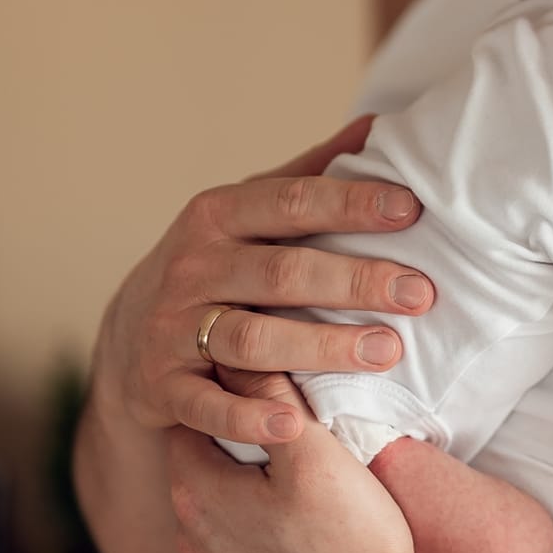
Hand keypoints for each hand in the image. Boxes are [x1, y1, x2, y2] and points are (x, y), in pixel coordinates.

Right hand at [92, 115, 435, 446]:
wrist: (131, 337)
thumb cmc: (219, 263)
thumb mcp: (252, 210)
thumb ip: (313, 173)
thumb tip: (381, 125)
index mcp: (220, 215)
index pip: (293, 202)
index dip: (352, 204)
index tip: (412, 210)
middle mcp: (194, 267)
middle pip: (282, 272)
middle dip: (355, 281)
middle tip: (421, 293)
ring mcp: (175, 328)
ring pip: (251, 337)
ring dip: (321, 347)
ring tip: (387, 353)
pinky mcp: (163, 387)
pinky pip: (205, 406)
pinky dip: (247, 419)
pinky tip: (294, 427)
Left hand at [166, 370, 417, 552]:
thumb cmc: (347, 536)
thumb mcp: (315, 451)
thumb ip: (271, 396)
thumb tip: (236, 349)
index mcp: (196, 491)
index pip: (191, 418)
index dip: (225, 393)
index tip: (261, 380)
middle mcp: (190, 535)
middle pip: (202, 460)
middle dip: (234, 436)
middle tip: (281, 417)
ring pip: (217, 503)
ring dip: (242, 483)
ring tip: (290, 466)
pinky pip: (235, 542)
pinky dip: (255, 523)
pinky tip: (295, 517)